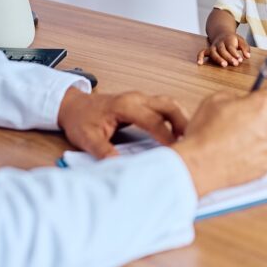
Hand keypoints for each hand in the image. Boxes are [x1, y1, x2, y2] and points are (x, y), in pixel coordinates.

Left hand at [57, 86, 188, 158]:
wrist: (73, 106)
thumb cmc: (80, 120)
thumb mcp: (87, 139)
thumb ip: (104, 152)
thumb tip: (120, 167)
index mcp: (124, 105)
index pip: (153, 120)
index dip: (166, 136)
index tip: (176, 151)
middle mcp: (136, 98)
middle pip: (168, 105)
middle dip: (183, 122)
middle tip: (193, 142)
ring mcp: (140, 99)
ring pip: (169, 104)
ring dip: (181, 119)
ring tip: (189, 139)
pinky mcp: (142, 103)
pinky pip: (164, 107)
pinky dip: (174, 118)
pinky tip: (179, 133)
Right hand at [171, 88, 266, 196]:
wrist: (200, 164)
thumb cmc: (205, 134)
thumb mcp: (214, 100)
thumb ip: (234, 96)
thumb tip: (239, 101)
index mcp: (261, 105)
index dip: (262, 99)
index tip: (257, 103)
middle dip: (257, 120)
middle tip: (238, 125)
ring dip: (257, 138)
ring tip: (235, 143)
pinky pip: (265, 155)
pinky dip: (255, 154)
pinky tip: (238, 154)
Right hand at [196, 33, 250, 67]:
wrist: (222, 33)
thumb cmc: (233, 40)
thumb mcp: (241, 41)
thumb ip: (245, 48)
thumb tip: (248, 56)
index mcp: (228, 39)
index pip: (231, 47)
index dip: (235, 54)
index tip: (240, 60)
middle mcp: (219, 43)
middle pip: (223, 50)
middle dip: (229, 57)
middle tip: (235, 64)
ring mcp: (213, 46)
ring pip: (213, 52)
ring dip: (218, 59)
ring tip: (224, 65)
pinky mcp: (209, 50)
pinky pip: (202, 52)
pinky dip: (200, 57)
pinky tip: (200, 63)